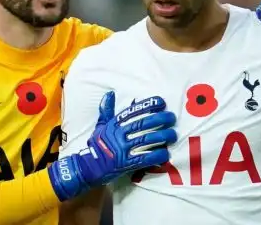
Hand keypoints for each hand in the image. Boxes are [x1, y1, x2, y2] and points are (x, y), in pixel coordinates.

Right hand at [49, 91, 176, 200]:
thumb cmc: (96, 145)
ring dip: (162, 137)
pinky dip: (156, 156)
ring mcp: (122, 150)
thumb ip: (107, 111)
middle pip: (142, 124)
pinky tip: (166, 153)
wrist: (88, 167)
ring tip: (173, 134)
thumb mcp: (100, 126)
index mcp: (114, 125)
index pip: (133, 112)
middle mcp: (118, 135)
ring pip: (146, 140)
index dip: (148, 106)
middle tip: (172, 117)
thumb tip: (109, 93)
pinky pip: (144, 159)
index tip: (161, 102)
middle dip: (159, 120)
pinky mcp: (126, 164)